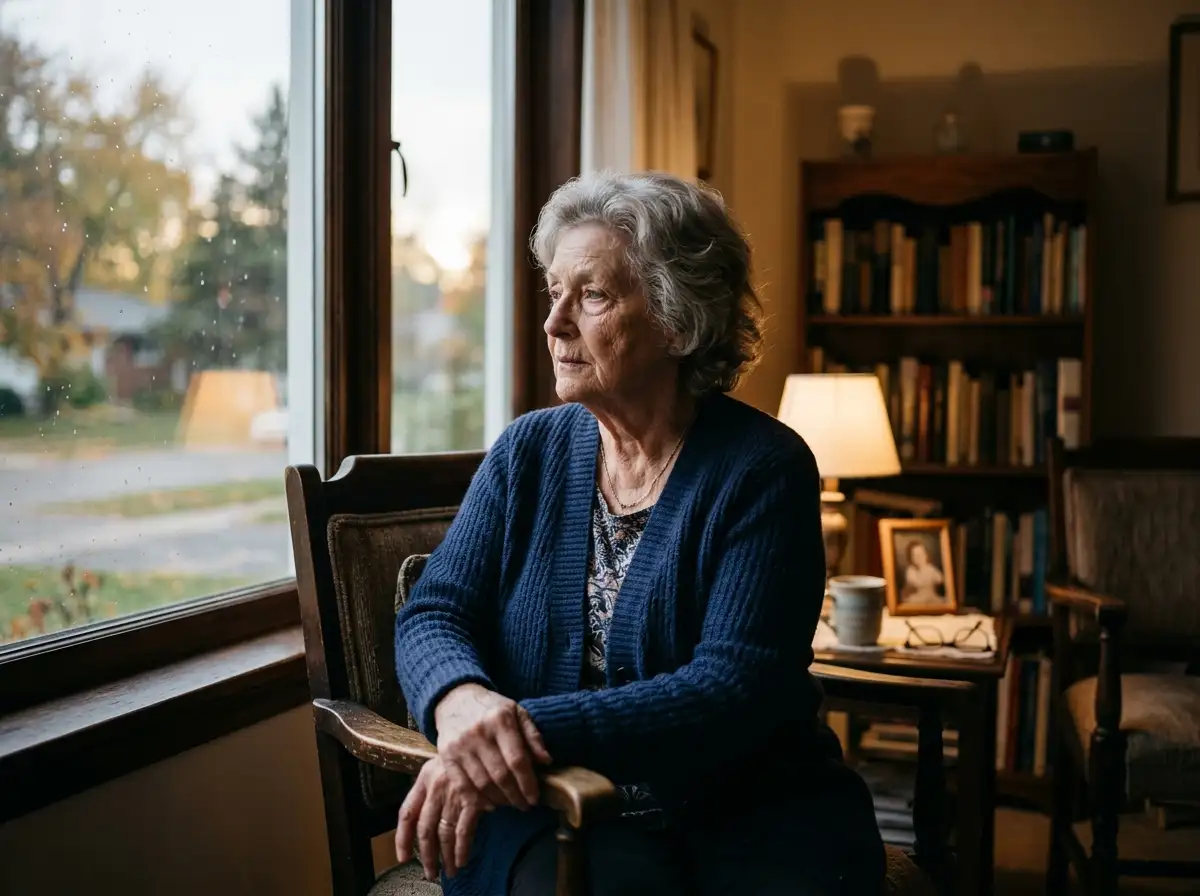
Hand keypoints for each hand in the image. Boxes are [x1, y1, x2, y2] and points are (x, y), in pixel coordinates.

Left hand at [395, 755, 491, 879]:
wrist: (488, 735)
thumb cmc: (466, 751)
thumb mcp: (444, 763)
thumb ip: (434, 788)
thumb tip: (428, 821)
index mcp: (425, 778)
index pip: (407, 813)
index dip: (402, 838)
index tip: (402, 857)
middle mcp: (436, 787)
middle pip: (425, 829)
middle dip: (427, 855)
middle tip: (430, 872)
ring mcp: (454, 793)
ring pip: (443, 834)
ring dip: (446, 856)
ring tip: (448, 871)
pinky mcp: (474, 798)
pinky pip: (464, 831)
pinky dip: (462, 849)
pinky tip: (462, 860)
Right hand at [433, 683, 551, 810]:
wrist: (455, 698)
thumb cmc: (492, 708)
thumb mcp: (517, 712)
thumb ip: (533, 736)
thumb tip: (546, 761)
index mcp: (500, 720)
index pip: (517, 760)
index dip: (528, 783)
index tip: (535, 798)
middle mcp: (479, 732)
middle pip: (500, 775)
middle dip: (515, 795)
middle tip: (524, 805)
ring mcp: (460, 745)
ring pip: (482, 784)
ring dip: (499, 799)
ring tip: (510, 803)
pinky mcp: (446, 755)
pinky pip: (462, 786)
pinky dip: (477, 800)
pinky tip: (490, 805)